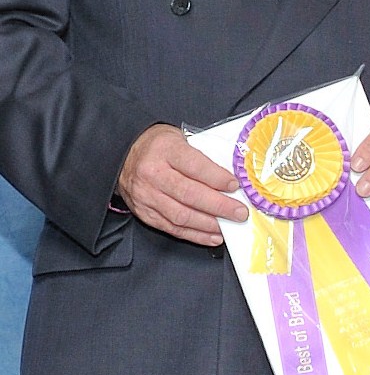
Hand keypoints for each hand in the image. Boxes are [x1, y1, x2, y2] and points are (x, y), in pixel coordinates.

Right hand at [116, 124, 246, 245]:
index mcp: (165, 150)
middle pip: (190, 194)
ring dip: (210, 224)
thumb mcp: (180, 139)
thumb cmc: (159, 147)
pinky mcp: (145, 212)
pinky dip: (196, 235)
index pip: (195, 166)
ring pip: (182, 215)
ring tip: (229, 225)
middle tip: (239, 212)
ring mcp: (147, 195)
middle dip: (220, 206)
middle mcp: (153, 173)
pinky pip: (173, 229)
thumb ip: (203, 157)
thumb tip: (232, 179)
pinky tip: (213, 235)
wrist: (124, 155)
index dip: (217, 178)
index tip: (235, 186)